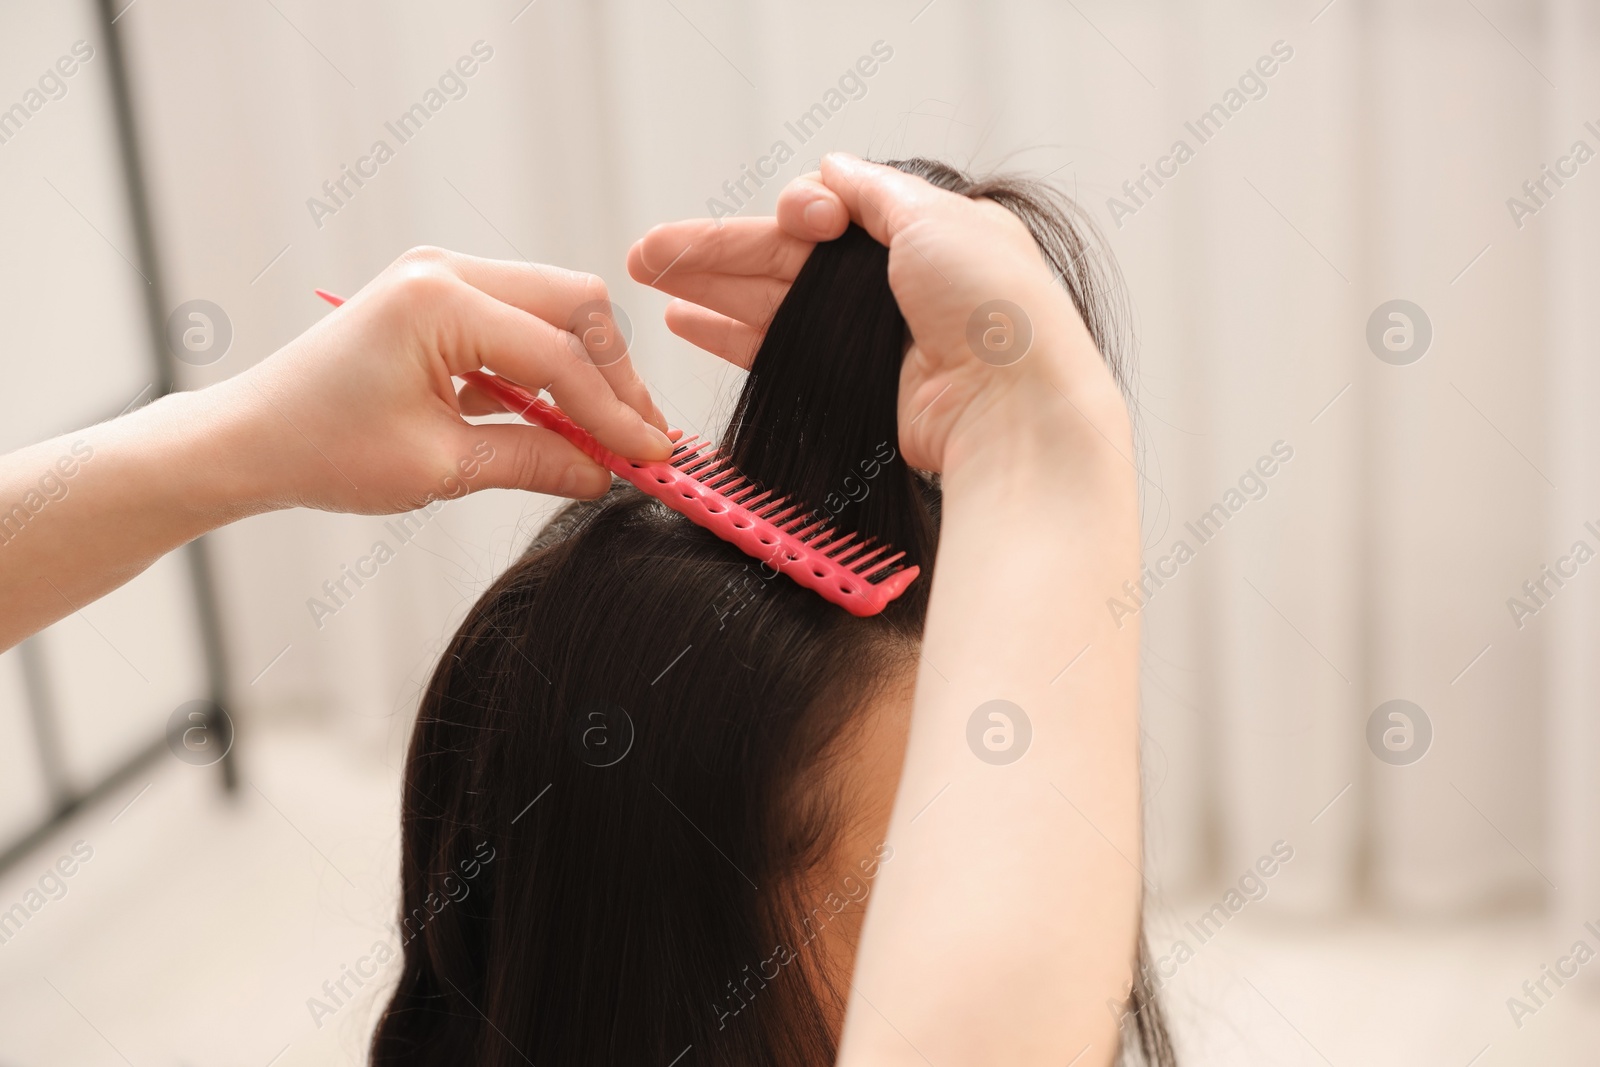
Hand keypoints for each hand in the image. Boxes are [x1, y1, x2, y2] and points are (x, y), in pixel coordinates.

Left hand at [221, 246, 671, 513]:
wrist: (251, 438)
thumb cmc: (323, 448)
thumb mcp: (440, 468)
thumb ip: (535, 462)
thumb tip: (605, 472)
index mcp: (438, 300)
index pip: (557, 355)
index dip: (612, 411)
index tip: (649, 458)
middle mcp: (445, 270)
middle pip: (574, 305)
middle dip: (616, 375)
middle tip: (641, 438)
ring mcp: (443, 276)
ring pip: (556, 308)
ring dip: (587, 369)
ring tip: (610, 433)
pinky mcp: (442, 297)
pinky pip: (522, 320)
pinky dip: (551, 367)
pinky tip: (563, 417)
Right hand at [627, 153, 1123, 473]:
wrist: (1012, 407)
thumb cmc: (993, 308)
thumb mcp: (938, 218)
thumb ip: (876, 191)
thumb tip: (833, 168)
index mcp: (917, 231)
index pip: (827, 211)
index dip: (796, 211)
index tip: (806, 222)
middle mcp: (887, 282)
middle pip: (782, 257)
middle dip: (714, 250)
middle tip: (645, 251)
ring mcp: (864, 336)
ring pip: (768, 299)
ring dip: (706, 286)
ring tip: (645, 276)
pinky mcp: (847, 383)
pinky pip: (773, 349)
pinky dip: (728, 334)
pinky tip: (685, 320)